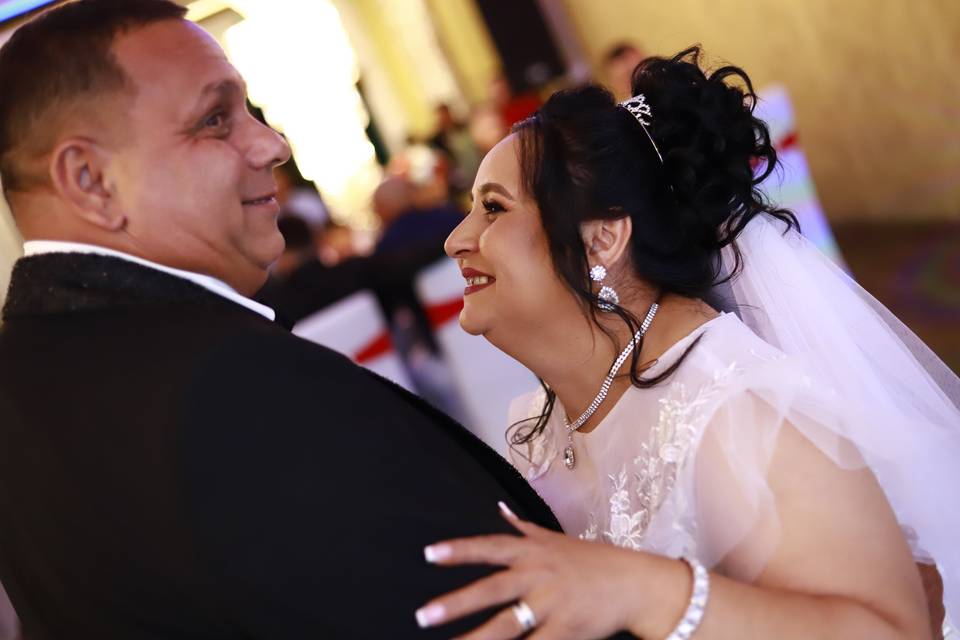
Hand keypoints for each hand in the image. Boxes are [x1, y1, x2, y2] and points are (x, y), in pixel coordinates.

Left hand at [415, 502, 659, 638]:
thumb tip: (500, 509)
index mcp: (534, 551)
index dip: (459, 550)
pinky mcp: (566, 631)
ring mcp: (552, 605)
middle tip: (423, 615)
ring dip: (477, 638)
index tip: (429, 554)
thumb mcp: (557, 539)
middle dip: (456, 603)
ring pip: (507, 625)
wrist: (635, 583)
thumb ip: (524, 529)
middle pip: (491, 589)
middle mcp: (539, 575)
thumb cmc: (594, 561)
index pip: (490, 546)